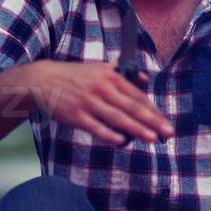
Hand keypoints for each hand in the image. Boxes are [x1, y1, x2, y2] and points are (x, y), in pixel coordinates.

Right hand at [27, 60, 174, 145]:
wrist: (42, 81)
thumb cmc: (75, 76)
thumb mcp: (100, 69)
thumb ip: (123, 74)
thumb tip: (146, 80)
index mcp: (111, 76)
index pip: (137, 95)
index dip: (153, 110)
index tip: (166, 121)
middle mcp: (102, 88)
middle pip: (131, 107)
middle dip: (152, 120)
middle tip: (168, 132)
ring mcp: (89, 102)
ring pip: (117, 118)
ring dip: (136, 129)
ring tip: (152, 138)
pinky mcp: (76, 115)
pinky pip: (96, 127)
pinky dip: (109, 135)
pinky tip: (121, 142)